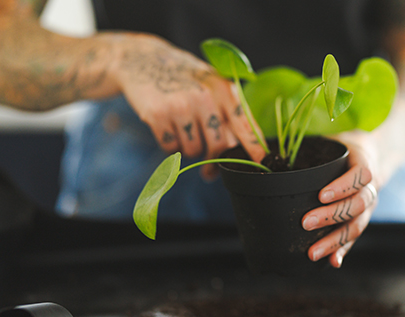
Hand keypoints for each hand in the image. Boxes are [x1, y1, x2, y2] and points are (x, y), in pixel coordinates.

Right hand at [111, 34, 265, 177]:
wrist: (144, 58)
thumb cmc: (186, 77)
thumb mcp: (212, 84)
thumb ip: (229, 112)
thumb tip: (241, 148)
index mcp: (223, 89)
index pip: (244, 124)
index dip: (253, 146)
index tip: (261, 161)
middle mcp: (205, 97)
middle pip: (219, 146)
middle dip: (214, 162)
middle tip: (209, 170)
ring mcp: (181, 106)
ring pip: (193, 151)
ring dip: (189, 150)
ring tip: (183, 131)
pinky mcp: (157, 115)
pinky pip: (171, 148)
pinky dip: (170, 146)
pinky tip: (169, 129)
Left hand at [303, 137, 378, 267]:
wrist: (372, 156)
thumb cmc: (345, 149)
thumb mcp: (336, 142)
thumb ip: (316, 148)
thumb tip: (276, 152)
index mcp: (364, 166)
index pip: (359, 177)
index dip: (342, 187)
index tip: (321, 194)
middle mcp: (370, 189)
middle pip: (357, 205)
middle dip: (331, 216)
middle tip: (305, 222)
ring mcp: (367, 207)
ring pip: (356, 226)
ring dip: (334, 240)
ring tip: (313, 252)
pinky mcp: (361, 220)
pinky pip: (353, 238)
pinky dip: (343, 251)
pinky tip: (332, 263)